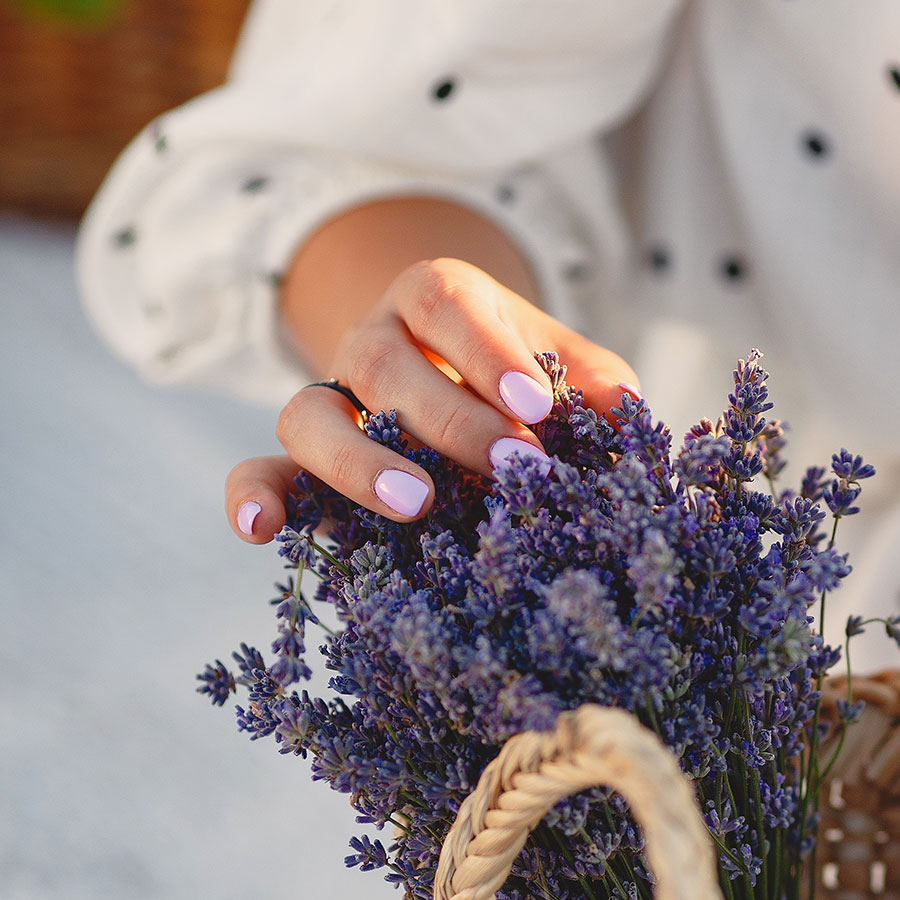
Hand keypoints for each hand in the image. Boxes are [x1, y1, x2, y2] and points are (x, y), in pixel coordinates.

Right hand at [226, 257, 638, 541]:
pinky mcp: (301, 456)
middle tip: (510, 468)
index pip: (445, 306)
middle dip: (446, 419)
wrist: (456, 379)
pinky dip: (254, 493)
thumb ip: (590, 380)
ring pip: (309, 414)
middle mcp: (371, 341)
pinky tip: (262, 527)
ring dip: (357, 461)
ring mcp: (328, 397)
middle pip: (382, 364)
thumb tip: (624, 410)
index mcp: (433, 300)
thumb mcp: (559, 361)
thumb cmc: (516, 373)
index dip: (486, 354)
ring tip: (416, 504)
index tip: (538, 410)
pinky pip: (258, 465)